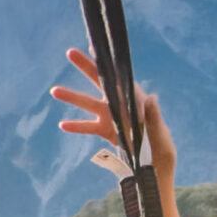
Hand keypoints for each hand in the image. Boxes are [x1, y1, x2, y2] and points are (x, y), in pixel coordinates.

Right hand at [52, 48, 176, 176]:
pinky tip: (62, 124)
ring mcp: (112, 118)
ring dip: (72, 96)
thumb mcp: (160, 134)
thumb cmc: (162, 148)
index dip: (108, 62)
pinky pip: (88, 127)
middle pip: (101, 82)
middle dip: (86, 67)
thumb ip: (154, 117)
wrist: (156, 168)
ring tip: (54, 90)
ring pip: (89, 104)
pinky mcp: (106, 132)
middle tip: (70, 52)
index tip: (96, 48)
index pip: (120, 77)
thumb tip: (151, 97)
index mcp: (136, 100)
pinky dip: (76, 126)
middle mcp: (121, 105)